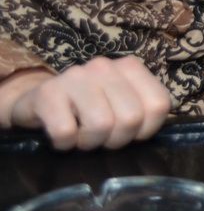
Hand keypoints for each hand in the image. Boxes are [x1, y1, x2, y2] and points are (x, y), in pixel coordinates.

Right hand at [0, 57, 172, 150]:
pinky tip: (62, 136)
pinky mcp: (47, 93)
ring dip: (90, 142)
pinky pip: (66, 132)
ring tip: (81, 135)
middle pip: (131, 118)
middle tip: (101, 137)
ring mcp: (75, 76)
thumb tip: (148, 131)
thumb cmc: (87, 109)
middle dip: (116, 139)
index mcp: (130, 67)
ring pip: (101, 125)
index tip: (129, 132)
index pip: (159, 105)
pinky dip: (65, 144)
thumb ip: (142, 112)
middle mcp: (105, 66)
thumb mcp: (120, 104)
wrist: (37, 102)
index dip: (146, 130)